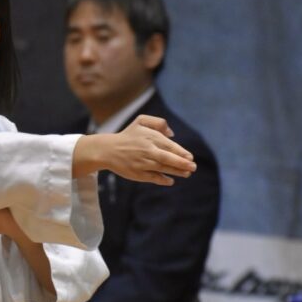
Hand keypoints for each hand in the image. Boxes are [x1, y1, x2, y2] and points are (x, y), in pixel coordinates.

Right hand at [73, 115, 196, 184]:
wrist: (108, 150)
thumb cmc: (128, 135)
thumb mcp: (141, 121)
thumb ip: (159, 123)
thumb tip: (172, 134)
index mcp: (149, 137)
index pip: (169, 145)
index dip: (181, 152)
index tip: (190, 157)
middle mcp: (146, 150)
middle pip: (167, 157)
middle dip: (182, 163)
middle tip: (193, 167)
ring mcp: (142, 163)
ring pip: (162, 168)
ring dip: (176, 171)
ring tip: (187, 173)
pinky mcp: (137, 173)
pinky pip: (152, 177)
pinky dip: (162, 179)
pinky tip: (170, 181)